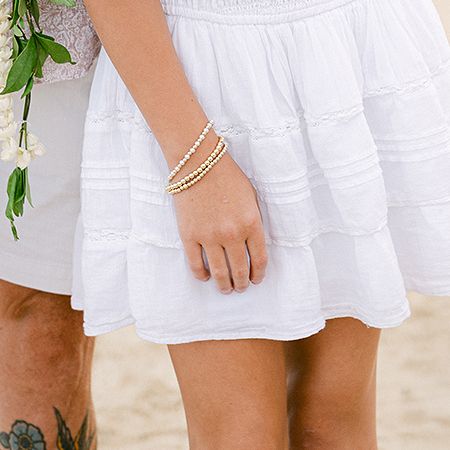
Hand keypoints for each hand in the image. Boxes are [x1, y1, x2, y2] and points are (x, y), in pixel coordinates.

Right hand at [173, 151, 267, 291]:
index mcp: (251, 223)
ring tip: (225, 288)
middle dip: (241, 283)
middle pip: (239, 270)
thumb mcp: (251, 197)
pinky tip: (205, 277)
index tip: (256, 280)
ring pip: (219, 273)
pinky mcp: (189, 235)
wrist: (198, 161)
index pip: (259, 260)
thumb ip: (254, 222)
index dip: (259, 274)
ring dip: (224, 285)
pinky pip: (195, 264)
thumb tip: (253, 246)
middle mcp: (232, 233)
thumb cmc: (227, 175)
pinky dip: (201, 275)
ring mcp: (209, 236)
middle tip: (240, 287)